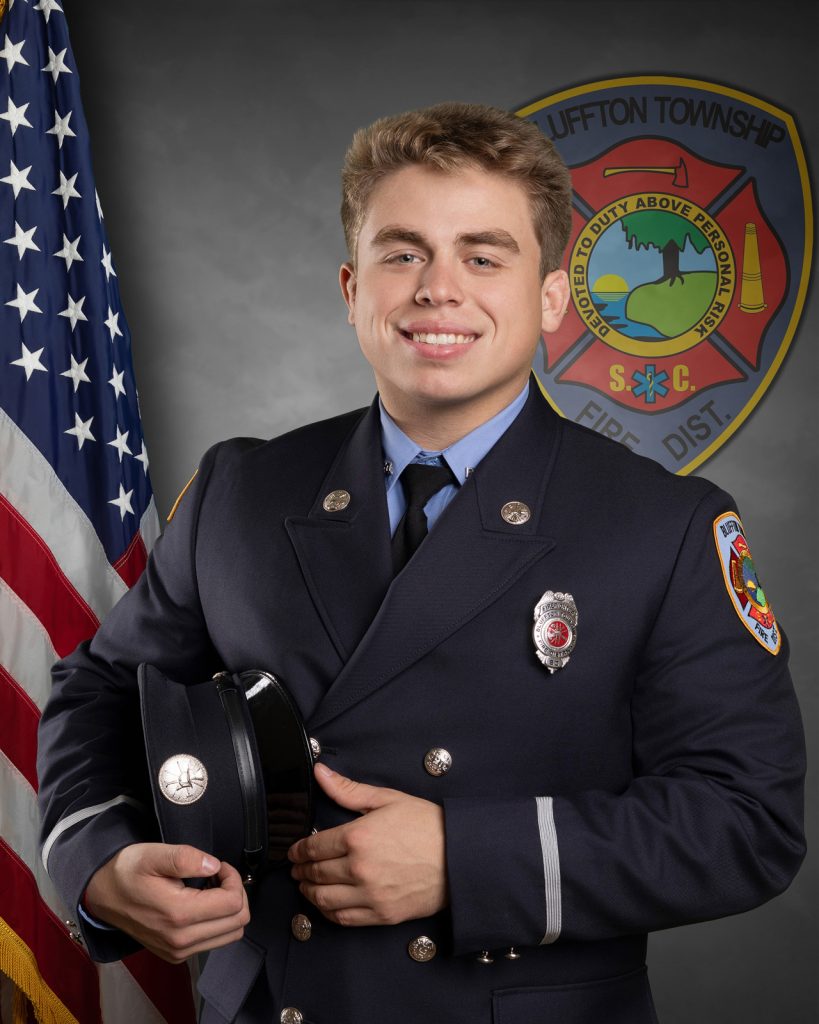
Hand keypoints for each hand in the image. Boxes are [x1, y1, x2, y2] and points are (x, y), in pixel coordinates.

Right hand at [84, 843, 249, 962]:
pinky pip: (215, 940)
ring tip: (211, 888)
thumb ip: (186, 858)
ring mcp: (178, 951)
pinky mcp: (177, 954)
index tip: (219, 866)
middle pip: (237, 922)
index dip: (234, 879)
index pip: (233, 904)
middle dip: (235, 893)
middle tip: (218, 875)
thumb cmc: (127, 871)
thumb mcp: (153, 854)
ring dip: (229, 908)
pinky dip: (218, 920)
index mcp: (178, 915)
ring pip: (231, 934)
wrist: (103, 895)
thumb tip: (214, 866)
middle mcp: (180, 940)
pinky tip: (202, 902)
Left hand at [288, 764, 446, 926]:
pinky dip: (328, 912)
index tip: (294, 851)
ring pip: (324, 899)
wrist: (460, 857)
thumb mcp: (388, 798)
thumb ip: (348, 789)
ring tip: (306, 886)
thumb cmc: (427, 825)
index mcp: (357, 836)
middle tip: (296, 868)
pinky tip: (326, 904)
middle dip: (300, 870)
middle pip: (315, 873)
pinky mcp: (381, 914)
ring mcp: (370, 894)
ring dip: (309, 892)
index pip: (313, 847)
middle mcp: (359, 868)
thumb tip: (320, 773)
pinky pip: (344, 918)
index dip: (298, 850)